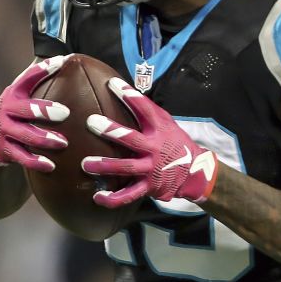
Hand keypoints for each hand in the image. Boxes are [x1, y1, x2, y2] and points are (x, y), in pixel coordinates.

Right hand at [0, 56, 69, 171]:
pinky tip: (51, 166)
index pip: (27, 78)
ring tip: (62, 142)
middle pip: (25, 110)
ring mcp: (4, 131)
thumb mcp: (22, 93)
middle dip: (43, 111)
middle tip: (65, 113)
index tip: (61, 62)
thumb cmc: (16, 110)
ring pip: (24, 135)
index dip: (42, 70)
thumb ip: (39, 78)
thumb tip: (64, 59)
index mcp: (13, 94)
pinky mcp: (5, 150)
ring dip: (43, 139)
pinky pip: (22, 157)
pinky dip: (36, 162)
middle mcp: (6, 111)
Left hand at [82, 77, 217, 206]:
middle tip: (91, 122)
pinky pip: (128, 195)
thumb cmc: (174, 143)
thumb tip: (124, 93)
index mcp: (160, 129)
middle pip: (131, 139)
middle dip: (111, 131)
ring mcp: (151, 169)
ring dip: (105, 165)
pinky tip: (97, 197)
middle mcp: (155, 148)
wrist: (194, 172)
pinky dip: (112, 198)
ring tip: (86, 164)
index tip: (111, 83)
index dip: (129, 95)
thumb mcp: (167, 124)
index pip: (144, 108)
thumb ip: (148, 114)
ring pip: (126, 168)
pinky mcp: (149, 187)